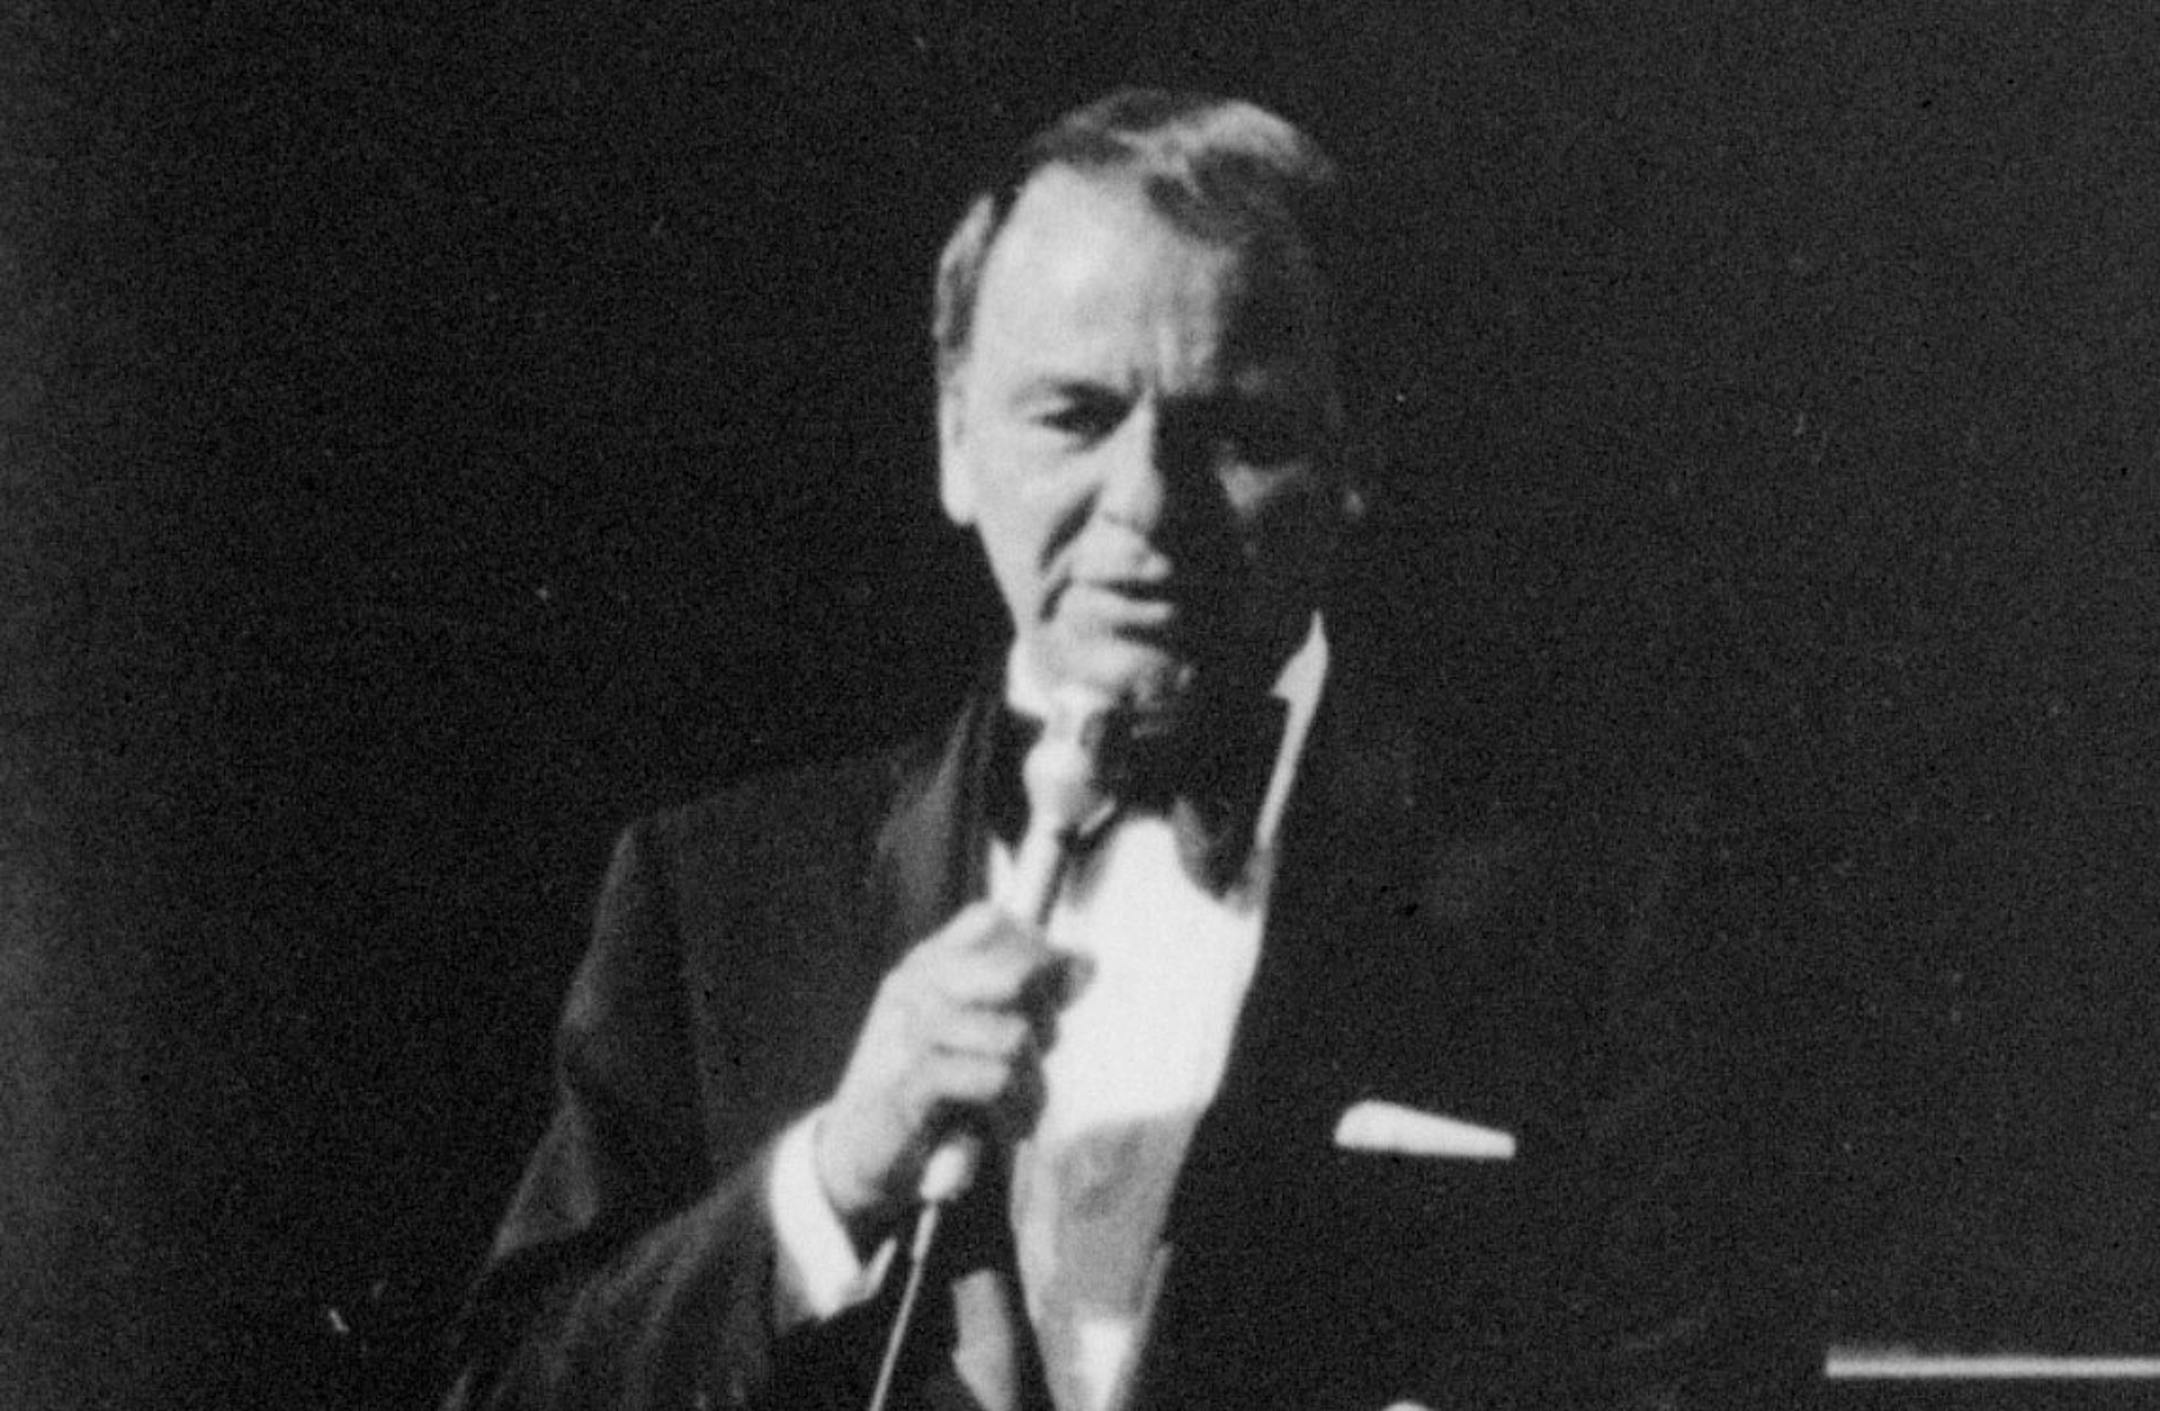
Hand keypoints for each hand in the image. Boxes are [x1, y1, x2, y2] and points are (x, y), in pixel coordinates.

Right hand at [814, 901, 1071, 1240]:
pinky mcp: (910, 1085)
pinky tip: (1003, 1127)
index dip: (1037, 951)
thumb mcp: (971, 1029)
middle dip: (1047, 1020)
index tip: (1051, 996)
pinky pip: (993, 1080)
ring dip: (1032, 1083)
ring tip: (1020, 1107)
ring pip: (1014, 1036)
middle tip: (1036, 1058)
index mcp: (926, 964)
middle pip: (1016, 972)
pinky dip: (1012, 1110)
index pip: (992, 920)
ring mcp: (909, 1032)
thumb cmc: (926, 1087)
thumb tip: (1087, 962)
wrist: (856, 1150)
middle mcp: (915, 986)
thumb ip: (1024, 993)